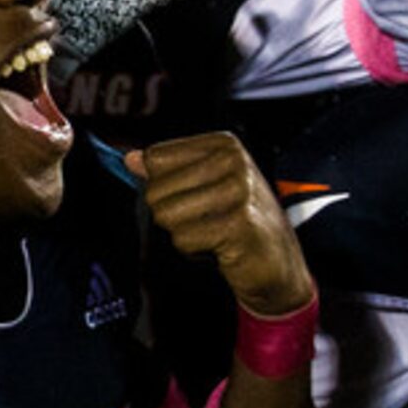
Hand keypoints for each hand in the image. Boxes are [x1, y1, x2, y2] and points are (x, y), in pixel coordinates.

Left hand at [125, 133, 312, 316]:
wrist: (278, 264)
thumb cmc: (238, 222)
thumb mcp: (204, 188)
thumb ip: (166, 171)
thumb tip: (130, 158)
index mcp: (223, 144)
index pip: (155, 158)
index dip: (164, 187)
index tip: (195, 198)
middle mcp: (233, 160)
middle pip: (156, 189)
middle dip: (172, 215)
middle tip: (205, 222)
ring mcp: (239, 190)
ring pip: (166, 215)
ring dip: (183, 233)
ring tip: (212, 233)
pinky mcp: (239, 223)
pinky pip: (183, 238)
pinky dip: (194, 250)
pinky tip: (220, 247)